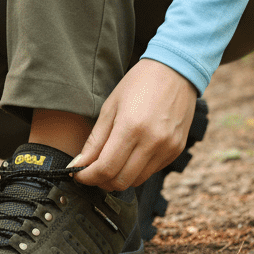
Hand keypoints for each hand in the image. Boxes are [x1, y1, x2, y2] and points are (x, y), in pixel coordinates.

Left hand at [69, 59, 197, 191]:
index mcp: (131, 127)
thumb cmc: (138, 84)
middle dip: (100, 181)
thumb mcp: (110, 106)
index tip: (77, 174)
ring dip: (118, 178)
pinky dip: (135, 170)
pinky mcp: (176, 151)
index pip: (105, 168)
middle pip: (121, 181)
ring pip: (137, 181)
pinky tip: (128, 156)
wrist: (175, 71)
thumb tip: (79, 164)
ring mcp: (167, 149)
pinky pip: (151, 172)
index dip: (87, 177)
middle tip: (89, 172)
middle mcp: (152, 142)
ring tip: (107, 164)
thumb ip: (95, 139)